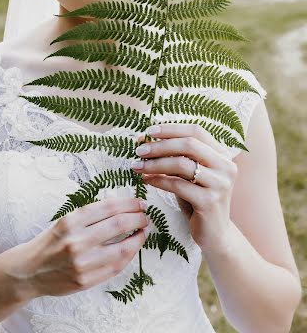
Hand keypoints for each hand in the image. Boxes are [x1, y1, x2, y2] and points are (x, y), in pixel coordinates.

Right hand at [3, 197, 148, 300]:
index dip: (129, 203)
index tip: (139, 202)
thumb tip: (122, 206)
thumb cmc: (51, 241)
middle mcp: (76, 240)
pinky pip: (116, 267)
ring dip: (138, 238)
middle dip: (138, 217)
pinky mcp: (86, 280)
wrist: (30, 270)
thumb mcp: (66, 220)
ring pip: (122, 248)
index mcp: (71, 221)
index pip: (109, 207)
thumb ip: (90, 215)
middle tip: (145, 215)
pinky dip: (129, 256)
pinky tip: (132, 248)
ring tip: (143, 231)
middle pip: (119, 224)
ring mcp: (82, 263)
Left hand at [132, 123, 237, 252]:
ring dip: (155, 163)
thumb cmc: (197, 198)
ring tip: (137, 166)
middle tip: (139, 150)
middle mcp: (225, 166)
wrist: (214, 234)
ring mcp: (219, 184)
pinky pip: (177, 185)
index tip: (149, 131)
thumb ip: (175, 155)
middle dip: (160, 145)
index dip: (171, 129)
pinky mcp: (209, 202)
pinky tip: (146, 180)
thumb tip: (144, 138)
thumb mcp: (189, 173)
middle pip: (189, 144)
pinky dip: (158, 180)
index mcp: (222, 154)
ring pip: (181, 164)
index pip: (196, 131)